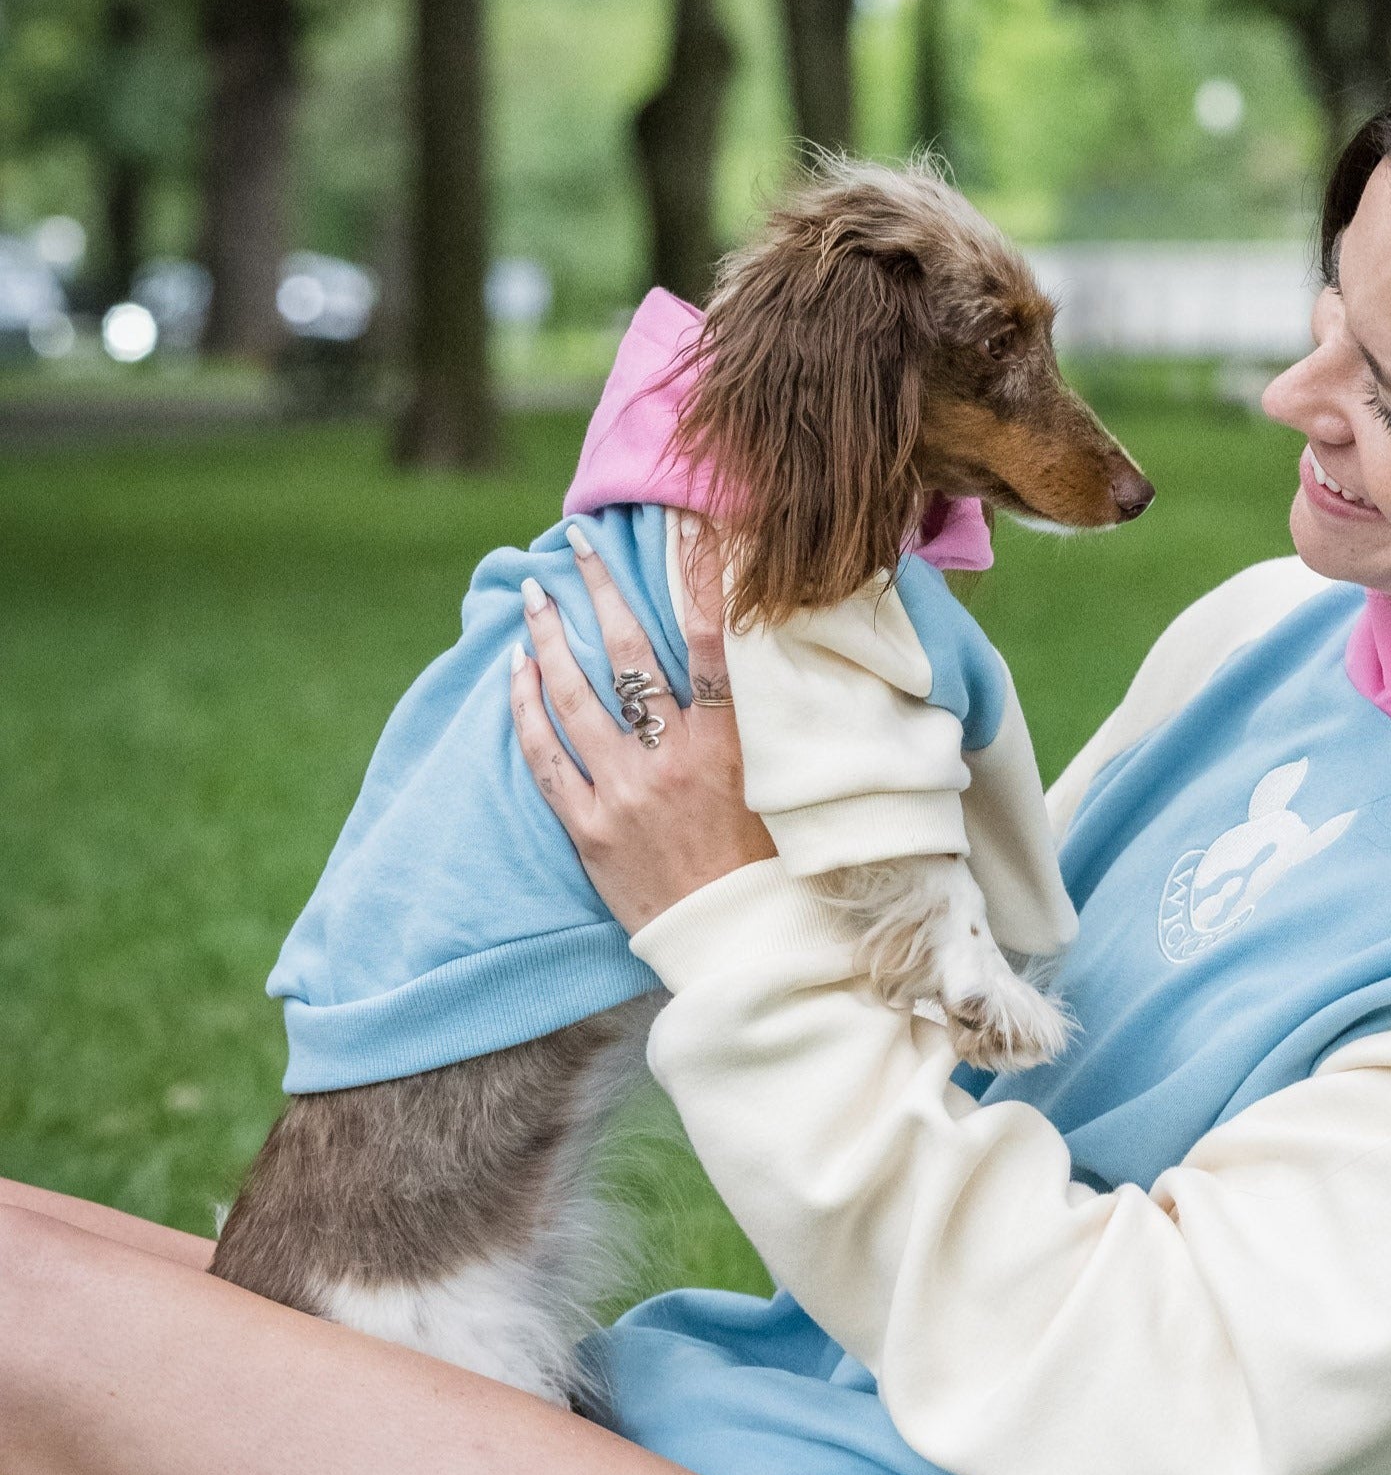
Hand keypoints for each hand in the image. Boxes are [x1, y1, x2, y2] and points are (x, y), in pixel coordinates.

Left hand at [509, 516, 773, 934]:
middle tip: (576, 544)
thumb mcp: (788, 793)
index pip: (715, 641)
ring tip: (535, 597)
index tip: (681, 525)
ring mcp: (626, 793)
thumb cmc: (776, 873)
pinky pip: (547, 756)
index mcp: (734, 746)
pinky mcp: (590, 829)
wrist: (739, 949)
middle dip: (601, 590)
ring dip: (553, 638)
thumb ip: (771, 734)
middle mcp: (675, 760)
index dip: (698, 577)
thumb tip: (780, 677)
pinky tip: (517, 673)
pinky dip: (528, 709)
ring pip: (577, 696)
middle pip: (632, 653)